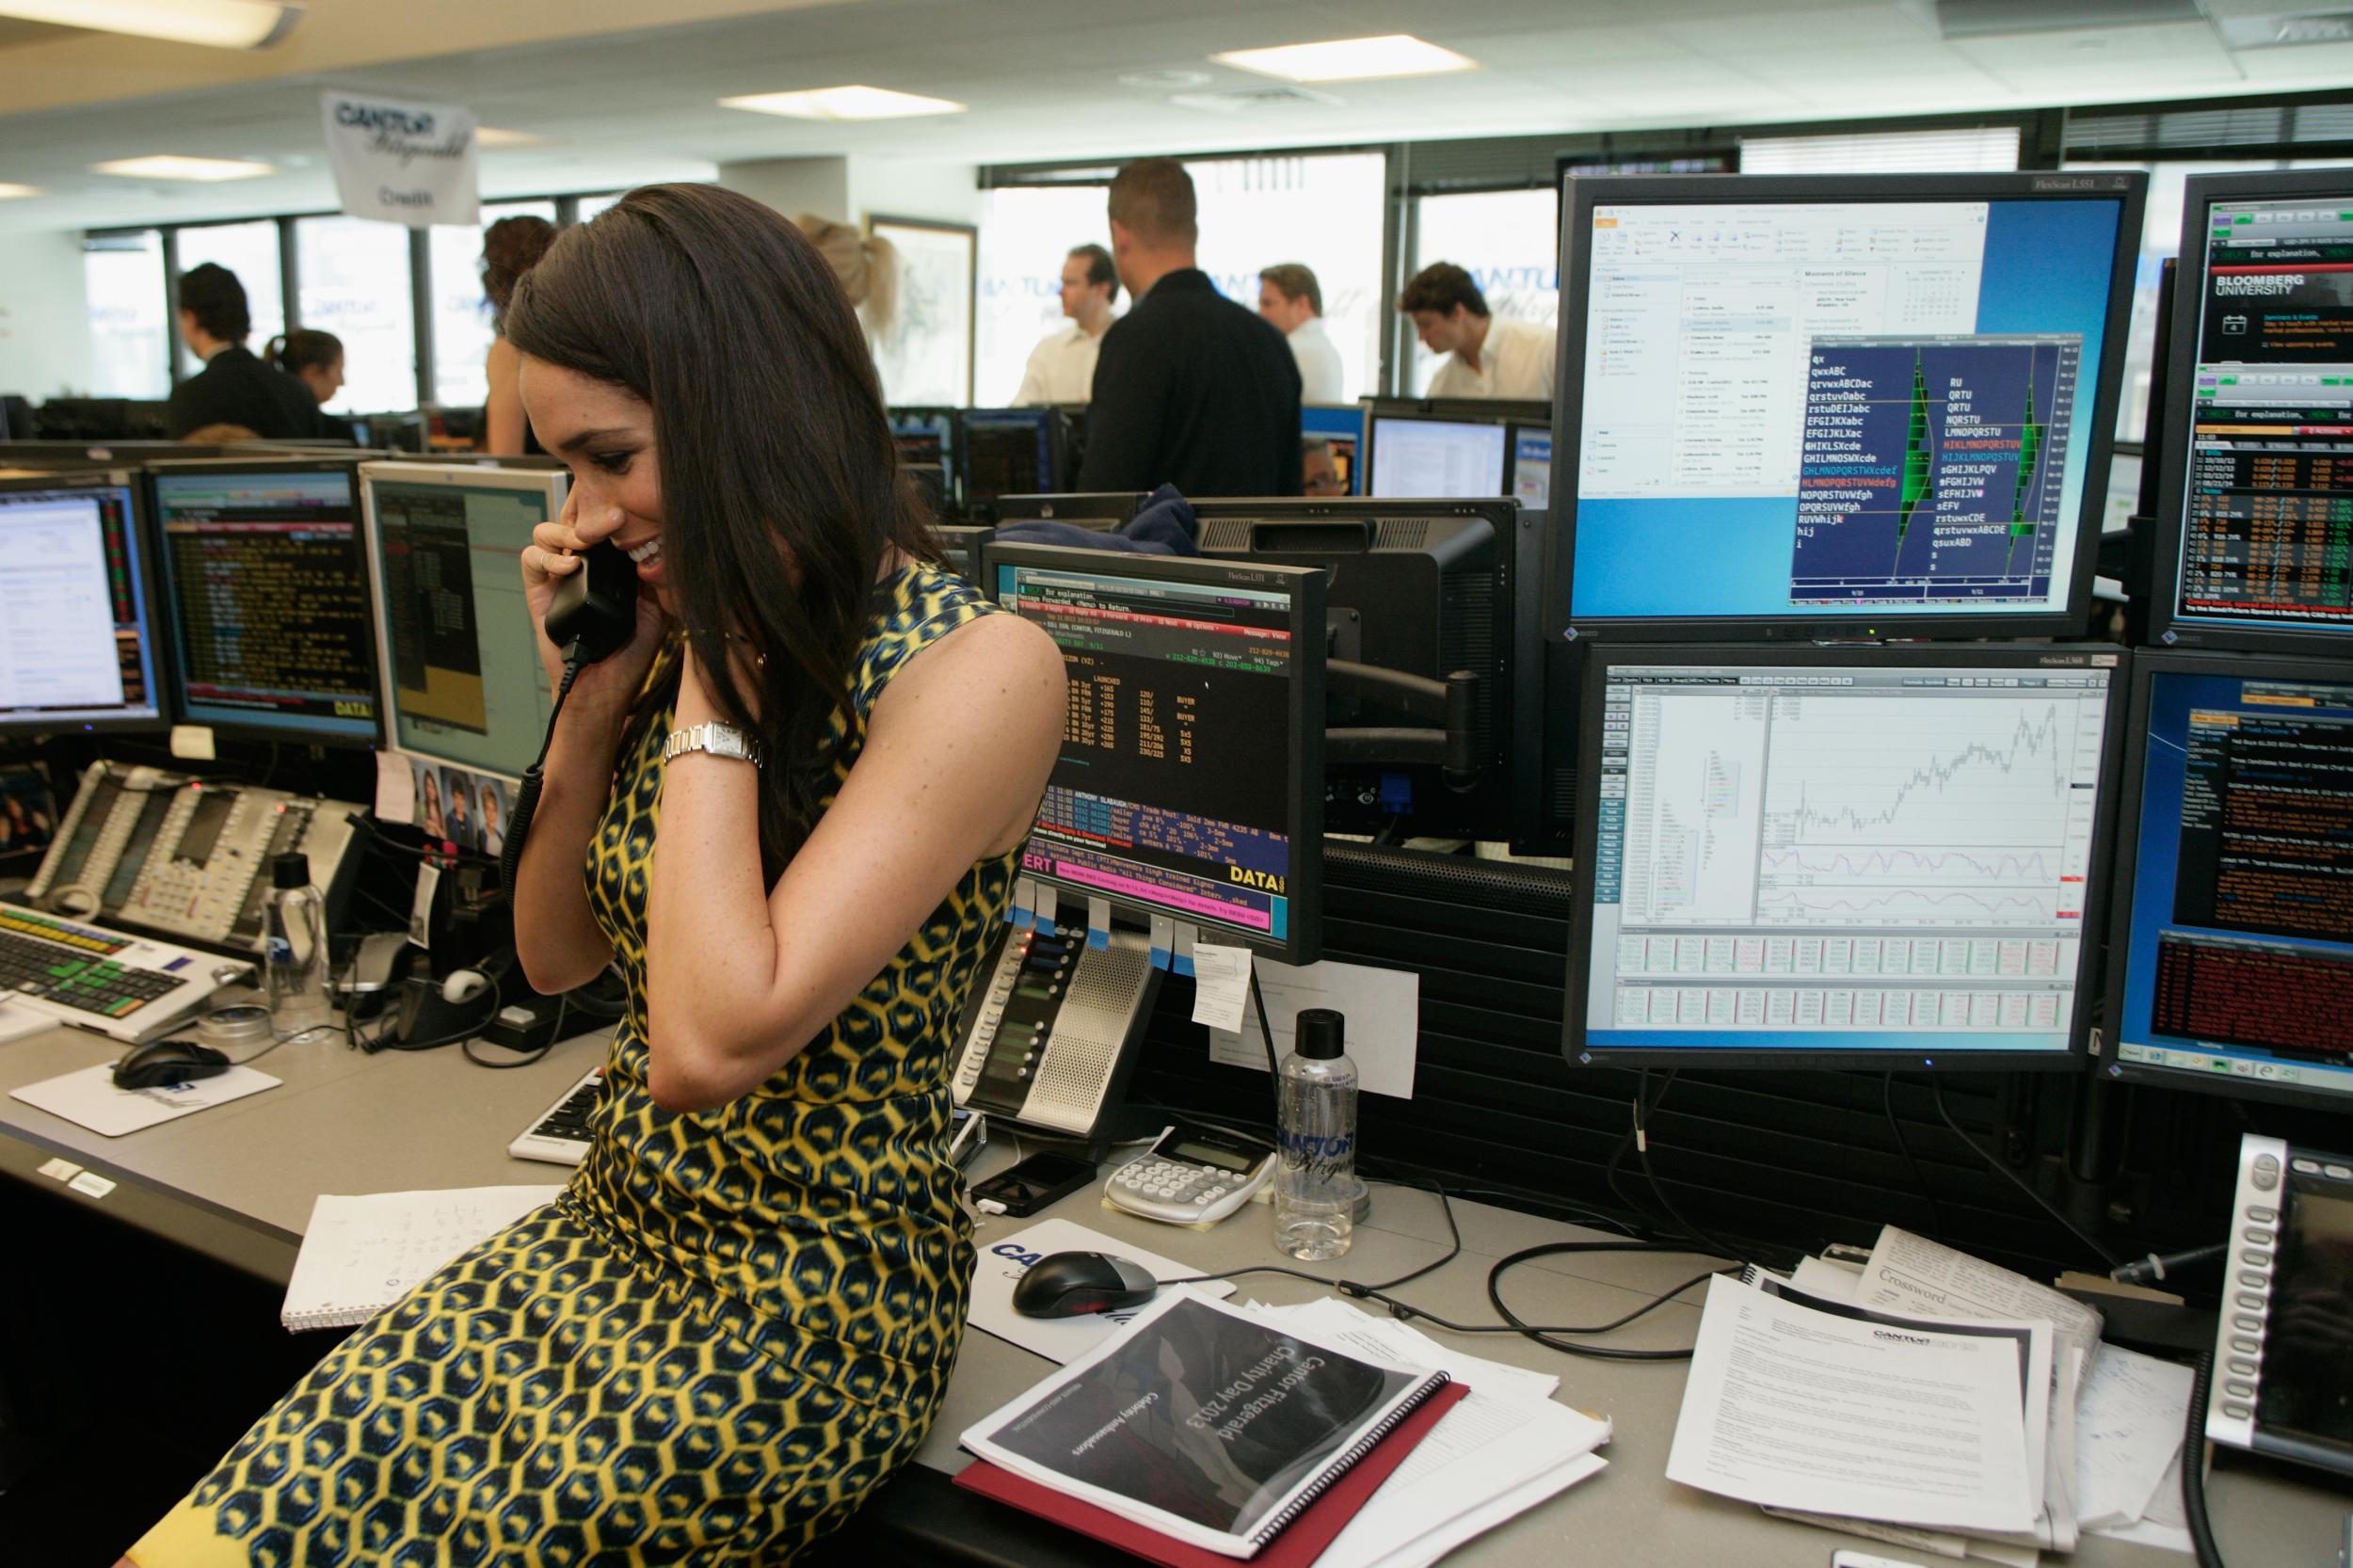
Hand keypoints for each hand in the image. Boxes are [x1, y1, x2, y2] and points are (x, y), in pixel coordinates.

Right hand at [520, 488, 669, 733]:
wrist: (603, 688)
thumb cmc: (631, 653)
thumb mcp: (656, 608)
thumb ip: (657, 576)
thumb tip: (663, 541)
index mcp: (608, 563)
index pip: (602, 521)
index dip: (609, 507)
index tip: (632, 504)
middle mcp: (581, 564)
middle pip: (572, 517)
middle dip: (589, 510)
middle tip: (615, 515)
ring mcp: (557, 575)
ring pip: (547, 531)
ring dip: (567, 530)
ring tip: (589, 541)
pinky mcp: (539, 591)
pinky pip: (531, 559)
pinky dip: (548, 557)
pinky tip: (570, 567)